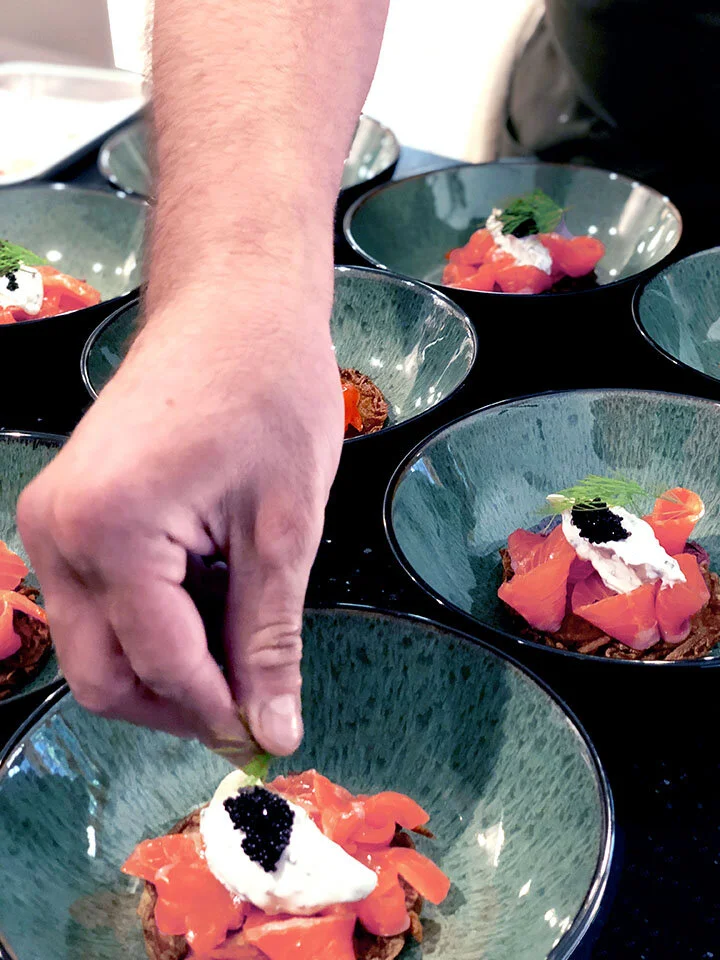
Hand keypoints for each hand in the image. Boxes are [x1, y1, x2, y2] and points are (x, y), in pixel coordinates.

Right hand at [18, 284, 342, 755]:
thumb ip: (269, 638)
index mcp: (110, 531)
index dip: (220, 710)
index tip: (268, 732)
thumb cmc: (271, 396)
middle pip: (103, 674)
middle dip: (178, 703)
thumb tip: (272, 731)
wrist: (234, 310)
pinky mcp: (64, 513)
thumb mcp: (284, 528)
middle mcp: (57, 533)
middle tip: (251, 701)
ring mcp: (49, 522)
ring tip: (235, 643)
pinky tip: (205, 603)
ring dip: (162, 667)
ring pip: (94, 646)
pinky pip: (94, 604)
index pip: (162, 665)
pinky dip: (147, 625)